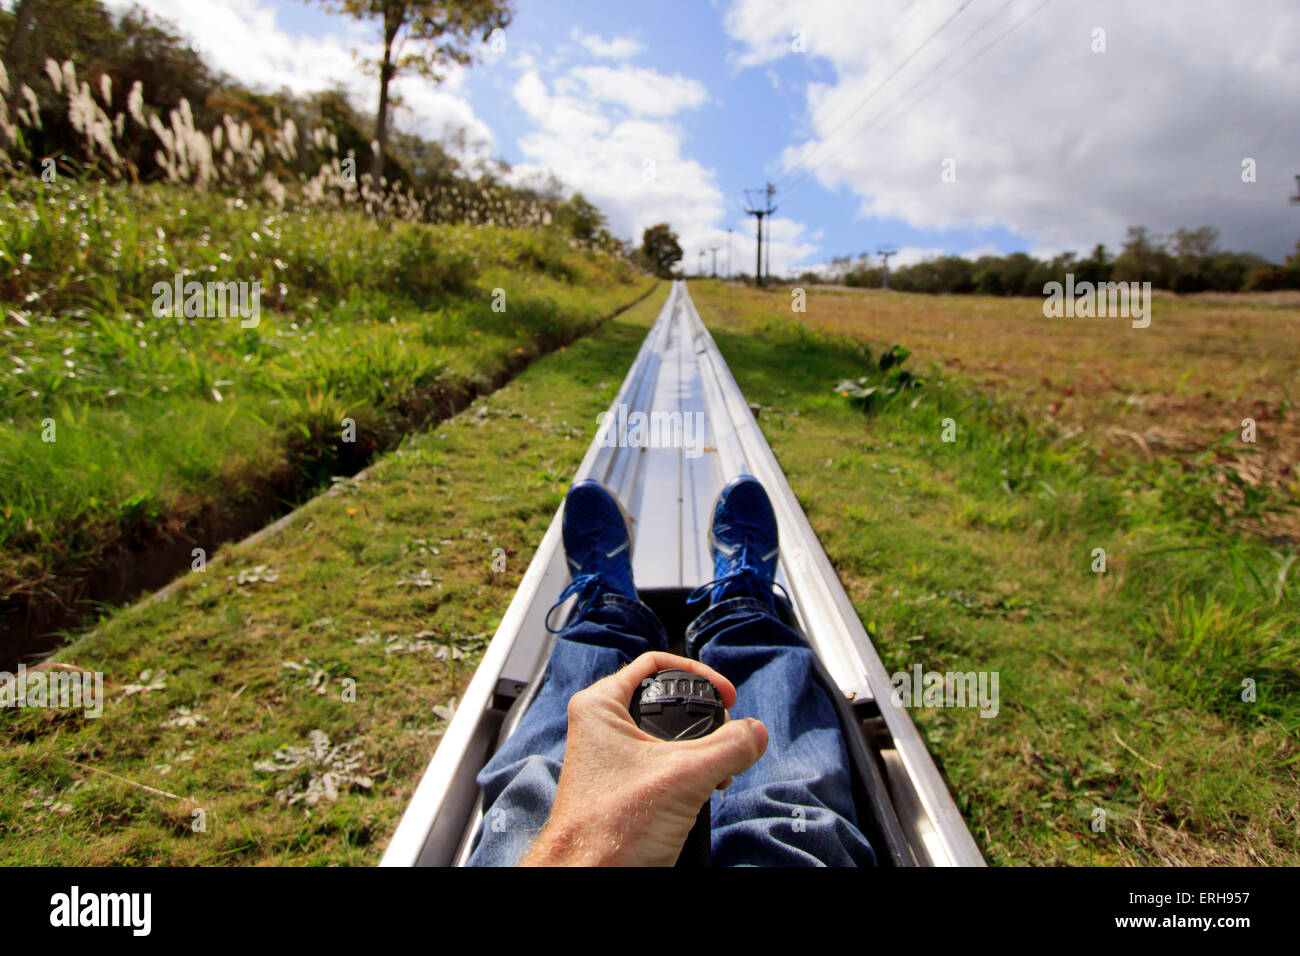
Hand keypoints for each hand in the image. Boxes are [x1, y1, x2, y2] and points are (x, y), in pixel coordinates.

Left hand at [520, 651, 767, 865]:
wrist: (590, 877)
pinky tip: (706, 789)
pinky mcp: (622, 784)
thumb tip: (756, 732)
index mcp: (600, 706)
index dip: (698, 673)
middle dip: (704, 720)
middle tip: (728, 737)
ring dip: (701, 750)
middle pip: (664, 701)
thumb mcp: (684, 777)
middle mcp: (601, 725)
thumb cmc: (609, 829)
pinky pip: (663, 763)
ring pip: (667, 736)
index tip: (725, 695)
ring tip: (721, 770)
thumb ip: (728, 748)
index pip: (655, 663)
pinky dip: (689, 771)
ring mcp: (610, 756)